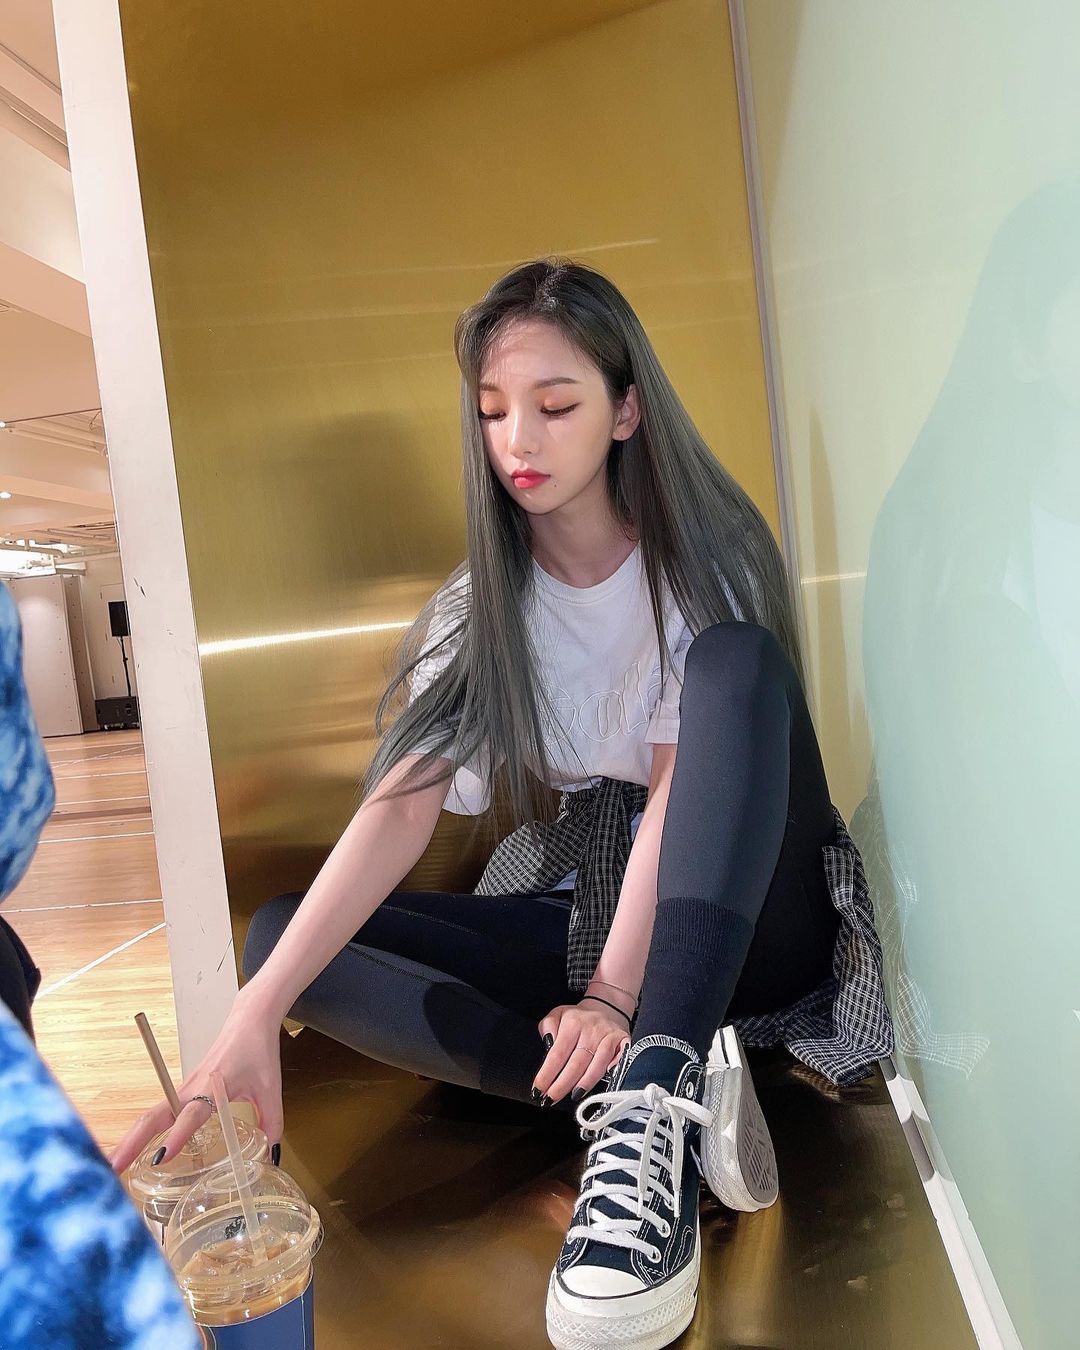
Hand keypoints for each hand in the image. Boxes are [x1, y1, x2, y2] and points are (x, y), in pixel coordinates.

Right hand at [109, 985, 284, 1174]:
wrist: (249, 1019)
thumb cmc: (258, 1050)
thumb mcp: (271, 1088)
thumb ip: (271, 1122)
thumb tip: (271, 1154)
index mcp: (213, 1085)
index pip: (190, 1114)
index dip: (176, 1136)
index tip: (161, 1158)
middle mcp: (191, 1088)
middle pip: (154, 1116)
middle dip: (132, 1143)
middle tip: (113, 1170)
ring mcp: (184, 1088)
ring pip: (151, 1115)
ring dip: (131, 1139)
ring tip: (113, 1167)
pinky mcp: (184, 1089)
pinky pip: (159, 1112)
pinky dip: (142, 1131)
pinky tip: (133, 1150)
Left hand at [534, 1000, 630, 1106]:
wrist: (606, 1007)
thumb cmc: (578, 1018)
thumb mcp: (557, 1014)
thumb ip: (548, 1026)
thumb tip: (548, 1042)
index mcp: (573, 1022)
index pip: (557, 1053)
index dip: (547, 1074)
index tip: (538, 1089)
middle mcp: (592, 1029)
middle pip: (576, 1063)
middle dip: (562, 1085)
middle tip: (551, 1099)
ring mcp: (609, 1036)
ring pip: (597, 1064)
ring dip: (585, 1083)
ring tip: (574, 1095)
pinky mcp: (624, 1041)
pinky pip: (619, 1060)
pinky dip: (613, 1071)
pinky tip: (604, 1082)